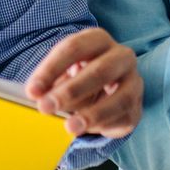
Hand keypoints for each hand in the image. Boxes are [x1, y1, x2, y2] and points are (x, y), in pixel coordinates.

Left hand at [23, 27, 142, 137]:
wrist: (105, 92)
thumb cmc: (77, 77)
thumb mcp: (61, 74)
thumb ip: (50, 83)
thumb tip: (37, 96)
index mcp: (98, 39)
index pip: (73, 48)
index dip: (51, 69)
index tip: (32, 91)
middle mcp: (121, 56)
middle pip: (99, 71)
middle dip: (71, 91)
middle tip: (46, 107)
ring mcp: (134, 82)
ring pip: (120, 98)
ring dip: (93, 114)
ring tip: (70, 127)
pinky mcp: (137, 107)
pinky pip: (124, 117)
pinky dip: (104, 126)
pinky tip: (86, 131)